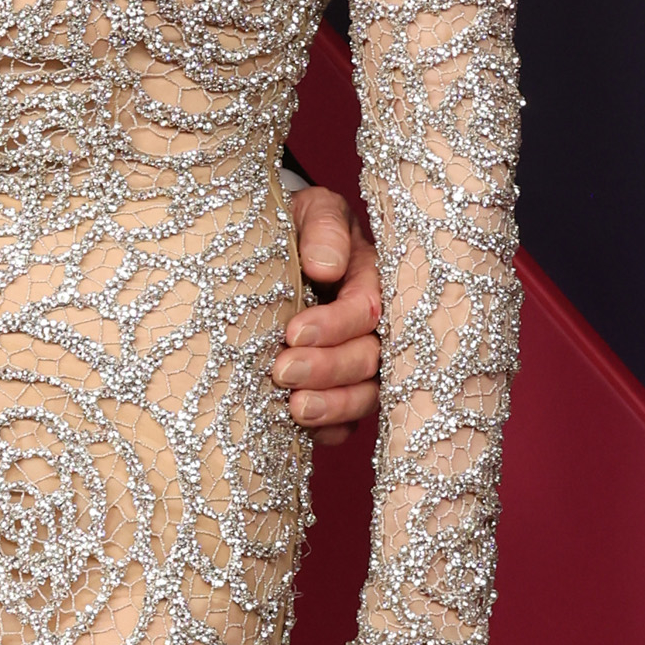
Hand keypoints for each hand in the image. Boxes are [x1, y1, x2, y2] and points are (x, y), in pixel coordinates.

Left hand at [275, 188, 382, 442]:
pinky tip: (304, 433)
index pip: (367, 310)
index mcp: (372, 279)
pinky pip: (350, 424)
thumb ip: (323, 228)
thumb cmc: (293, 227)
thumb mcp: (310, 211)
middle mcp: (374, 326)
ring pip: (366, 396)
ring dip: (333, 407)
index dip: (336, 325)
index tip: (293, 332)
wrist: (270, 248)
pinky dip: (331, 431)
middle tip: (282, 372)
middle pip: (369, 358)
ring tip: (294, 411)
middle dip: (327, 369)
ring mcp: (360, 362)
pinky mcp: (341, 392)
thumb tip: (326, 267)